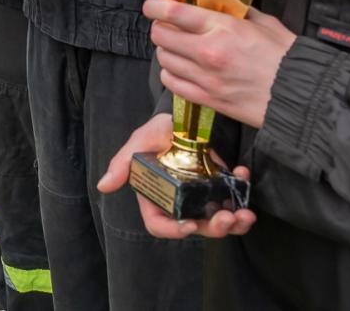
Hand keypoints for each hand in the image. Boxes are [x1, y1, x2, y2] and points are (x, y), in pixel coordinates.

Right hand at [98, 112, 256, 238]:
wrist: (182, 118)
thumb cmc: (157, 132)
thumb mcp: (138, 143)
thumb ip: (122, 164)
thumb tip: (103, 187)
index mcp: (157, 198)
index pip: (160, 224)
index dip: (174, 230)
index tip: (191, 224)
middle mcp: (181, 203)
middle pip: (197, 227)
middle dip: (215, 228)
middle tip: (227, 219)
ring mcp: (203, 197)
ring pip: (220, 220)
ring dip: (235, 222)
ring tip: (246, 213)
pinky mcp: (221, 186)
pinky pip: (234, 197)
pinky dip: (242, 191)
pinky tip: (243, 174)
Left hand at [145, 0, 295, 129]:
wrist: (300, 96)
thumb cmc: (287, 58)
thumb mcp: (265, 23)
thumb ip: (238, 12)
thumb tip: (222, 4)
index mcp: (222, 29)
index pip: (173, 12)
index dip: (155, 7)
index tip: (151, 6)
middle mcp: (208, 52)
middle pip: (161, 36)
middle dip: (160, 28)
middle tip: (168, 27)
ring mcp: (205, 78)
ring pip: (164, 59)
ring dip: (167, 51)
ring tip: (178, 49)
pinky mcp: (207, 99)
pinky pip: (172, 83)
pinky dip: (171, 74)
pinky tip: (182, 69)